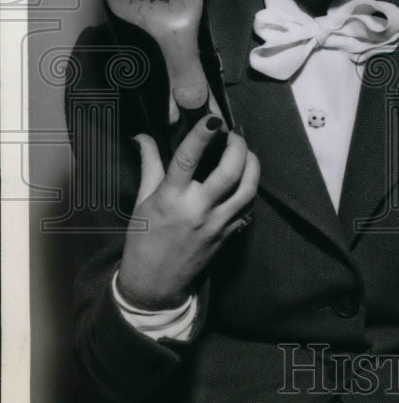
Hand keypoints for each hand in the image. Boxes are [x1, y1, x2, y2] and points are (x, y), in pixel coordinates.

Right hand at [118, 116, 258, 309]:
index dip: (202, 135)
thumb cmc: (144, 239)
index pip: (189, 159)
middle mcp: (197, 209)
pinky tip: (246, 176)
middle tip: (234, 133)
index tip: (212, 118)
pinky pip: (248, 206)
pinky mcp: (229, 233)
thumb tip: (141, 135)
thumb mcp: (143, 200)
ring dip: (252, 164)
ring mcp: (217, 223)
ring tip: (246, 151)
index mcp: (171, 198)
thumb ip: (150, 164)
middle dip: (238, 146)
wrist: (155, 283)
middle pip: (230, 171)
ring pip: (248, 188)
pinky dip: (251, 187)